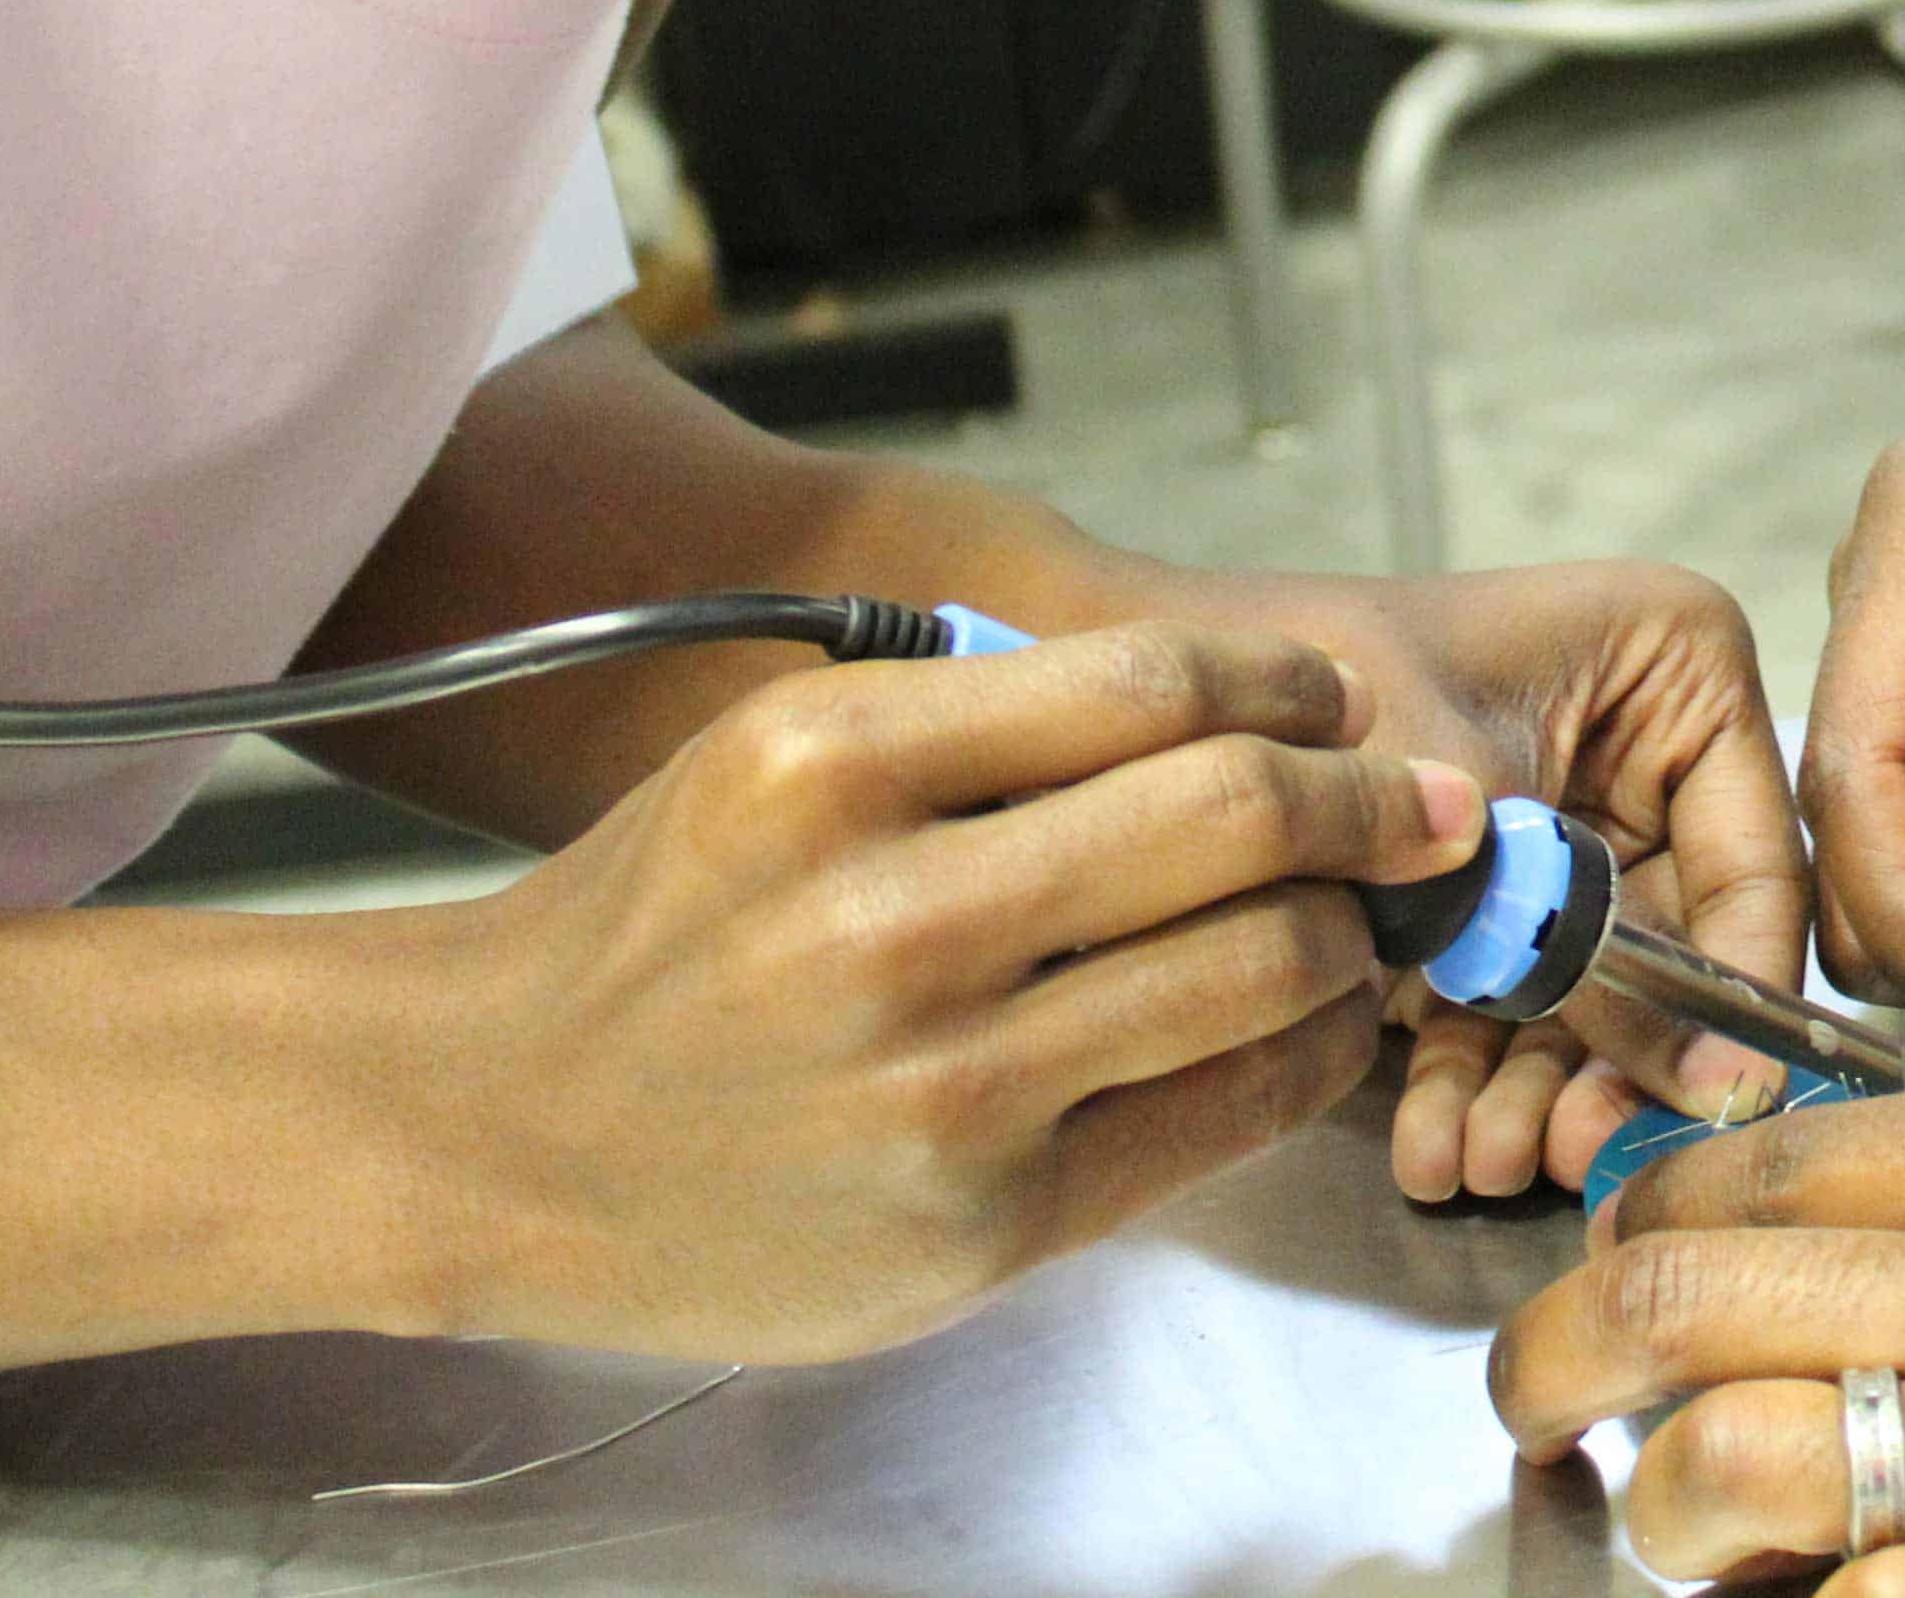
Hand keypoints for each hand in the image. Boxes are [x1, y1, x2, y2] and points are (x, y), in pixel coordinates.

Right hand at [384, 617, 1483, 1360]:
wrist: (486, 1130)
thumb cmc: (657, 933)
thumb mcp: (777, 761)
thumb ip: (986, 725)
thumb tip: (1246, 706)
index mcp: (832, 765)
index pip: (1154, 685)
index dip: (1290, 689)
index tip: (1334, 707)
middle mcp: (889, 916)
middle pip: (1236, 815)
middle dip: (1368, 804)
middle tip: (1417, 809)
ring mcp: (942, 1082)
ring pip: (1260, 962)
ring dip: (1352, 933)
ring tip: (1355, 923)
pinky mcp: (984, 1219)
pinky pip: (1220, 1108)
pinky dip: (1302, 1052)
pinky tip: (1299, 1025)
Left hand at [1092, 554, 1803, 1198]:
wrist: (1139, 708)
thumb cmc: (1312, 694)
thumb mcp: (1473, 821)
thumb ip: (1606, 957)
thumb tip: (1725, 1087)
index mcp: (1679, 668)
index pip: (1758, 862)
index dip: (1737, 994)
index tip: (1712, 1100)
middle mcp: (1640, 747)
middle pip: (1675, 946)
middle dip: (1613, 1063)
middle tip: (1565, 1152)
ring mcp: (1560, 827)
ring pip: (1590, 994)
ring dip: (1537, 1092)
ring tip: (1474, 1158)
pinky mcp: (1481, 896)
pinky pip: (1508, 1004)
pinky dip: (1471, 1079)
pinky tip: (1432, 1141)